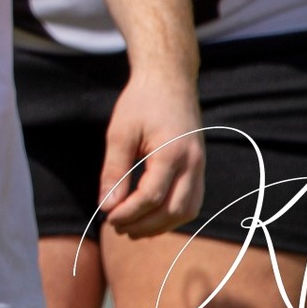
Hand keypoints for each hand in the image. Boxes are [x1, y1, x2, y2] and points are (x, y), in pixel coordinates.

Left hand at [99, 68, 205, 237]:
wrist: (169, 80)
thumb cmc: (142, 102)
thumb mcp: (120, 132)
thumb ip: (114, 170)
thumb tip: (107, 205)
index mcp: (172, 153)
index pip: (151, 197)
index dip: (128, 213)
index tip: (107, 217)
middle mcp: (192, 164)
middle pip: (172, 211)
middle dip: (144, 225)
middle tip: (117, 227)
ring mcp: (200, 166)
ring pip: (187, 211)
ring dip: (160, 225)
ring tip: (132, 227)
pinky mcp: (199, 167)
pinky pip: (191, 201)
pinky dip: (172, 215)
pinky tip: (150, 216)